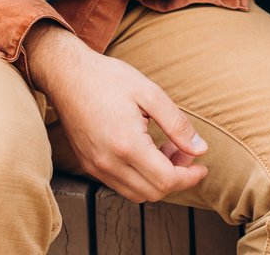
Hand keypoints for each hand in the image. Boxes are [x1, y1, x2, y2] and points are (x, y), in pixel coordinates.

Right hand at [24, 22, 209, 201]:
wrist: (67, 74)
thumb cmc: (108, 78)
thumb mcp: (150, 93)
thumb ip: (177, 124)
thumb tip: (200, 149)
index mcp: (127, 145)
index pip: (166, 180)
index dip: (189, 177)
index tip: (202, 166)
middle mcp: (108, 163)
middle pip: (153, 192)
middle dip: (177, 178)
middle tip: (186, 152)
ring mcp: (96, 167)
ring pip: (137, 193)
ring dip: (158, 180)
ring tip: (167, 150)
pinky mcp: (88, 164)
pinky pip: (120, 185)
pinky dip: (140, 177)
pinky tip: (147, 153)